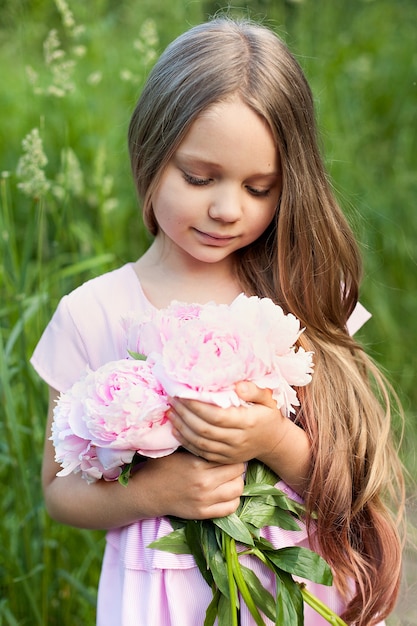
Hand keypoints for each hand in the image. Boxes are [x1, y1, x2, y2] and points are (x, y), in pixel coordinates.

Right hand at [137, 451, 244, 519]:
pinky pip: (230, 508)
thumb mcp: (179, 450)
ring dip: (236, 483)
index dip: (232, 454)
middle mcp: (204, 483)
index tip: (229, 453)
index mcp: (198, 464)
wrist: (148, 491)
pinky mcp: (203, 513)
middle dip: (237, 467)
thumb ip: (199, 445)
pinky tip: (225, 493)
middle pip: (238, 473)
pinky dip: (232, 500)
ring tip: (229, 479)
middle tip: (230, 465)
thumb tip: (217, 433)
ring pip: (238, 490)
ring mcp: (205, 500)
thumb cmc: (163, 467)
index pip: (230, 458)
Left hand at [168, 381, 287, 464]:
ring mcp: (230, 451)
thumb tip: (238, 386)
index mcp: (248, 422)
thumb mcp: (268, 399)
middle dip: (185, 413)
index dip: (197, 405)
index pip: (217, 415)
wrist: (274, 442)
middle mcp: (238, 439)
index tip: (184, 393)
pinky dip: (186, 441)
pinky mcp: (223, 459)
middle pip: (205, 428)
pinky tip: (175, 429)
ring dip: (182, 426)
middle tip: (172, 398)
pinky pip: (201, 452)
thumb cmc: (268, 415)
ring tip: (171, 411)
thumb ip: (254, 390)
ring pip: (200, 441)